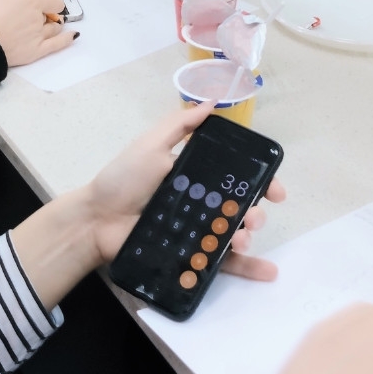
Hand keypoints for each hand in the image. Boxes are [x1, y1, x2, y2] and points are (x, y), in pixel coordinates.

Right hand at [0, 0, 74, 65]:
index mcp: (32, 0)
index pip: (53, 0)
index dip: (47, 1)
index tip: (38, 3)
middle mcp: (40, 17)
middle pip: (50, 15)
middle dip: (43, 15)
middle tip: (29, 17)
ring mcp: (40, 35)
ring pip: (54, 28)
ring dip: (52, 26)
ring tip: (46, 26)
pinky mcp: (37, 51)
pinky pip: (57, 45)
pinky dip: (67, 39)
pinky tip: (73, 36)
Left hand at [88, 103, 285, 279]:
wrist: (96, 220)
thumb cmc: (122, 179)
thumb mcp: (150, 145)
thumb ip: (179, 125)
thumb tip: (212, 103)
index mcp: (196, 176)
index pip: (236, 177)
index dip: (261, 182)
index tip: (276, 191)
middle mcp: (201, 203)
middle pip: (240, 207)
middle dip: (256, 211)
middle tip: (254, 216)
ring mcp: (196, 231)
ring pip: (234, 234)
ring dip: (248, 235)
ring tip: (242, 237)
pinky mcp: (189, 256)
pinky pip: (222, 263)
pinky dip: (247, 267)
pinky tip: (267, 270)